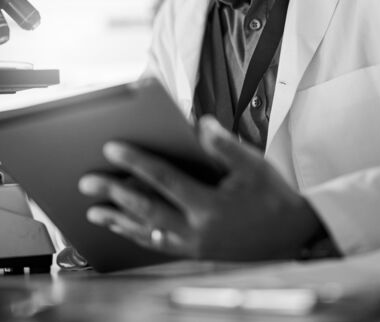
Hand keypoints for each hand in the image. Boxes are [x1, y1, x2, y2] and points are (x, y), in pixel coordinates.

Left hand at [78, 116, 321, 260]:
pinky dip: (137, 235)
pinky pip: (158, 245)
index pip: (164, 180)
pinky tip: (122, 228)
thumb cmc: (273, 197)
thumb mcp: (254, 166)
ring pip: (147, 232)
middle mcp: (197, 230)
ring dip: (117, 220)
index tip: (111, 149)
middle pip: (145, 208)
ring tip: (93, 211)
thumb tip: (200, 124)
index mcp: (210, 205)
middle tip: (86, 182)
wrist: (293, 237)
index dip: (136, 162)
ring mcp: (194, 246)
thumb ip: (225, 145)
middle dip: (113, 193)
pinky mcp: (195, 254)